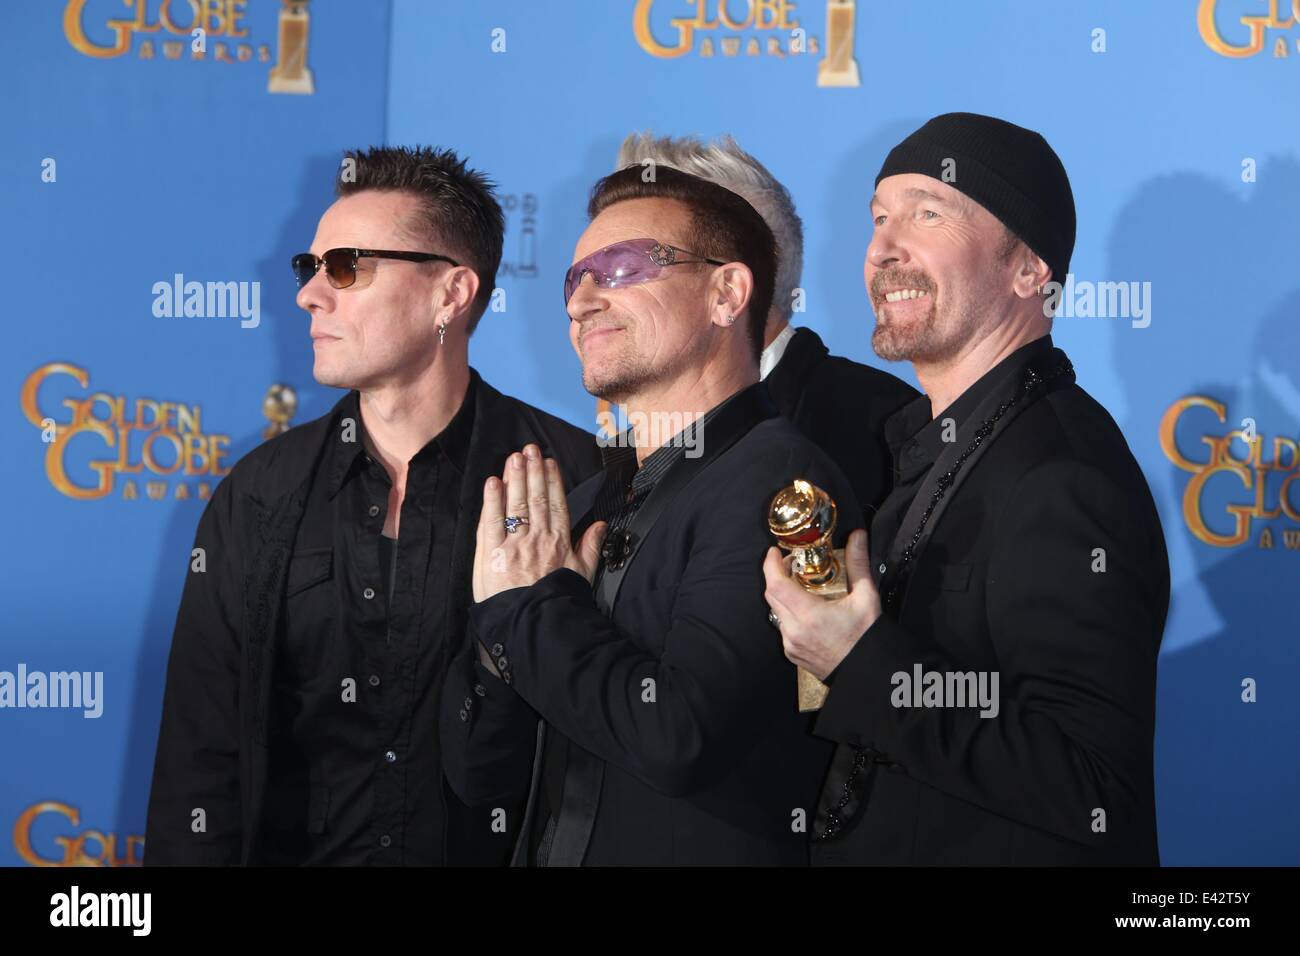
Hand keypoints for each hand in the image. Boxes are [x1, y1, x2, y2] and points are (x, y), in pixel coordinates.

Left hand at [472, 444, 607, 601]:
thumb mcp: (581, 575)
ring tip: (513, 458)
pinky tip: (493, 482)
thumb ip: (590, 547)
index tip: (548, 462)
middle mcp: (538, 538)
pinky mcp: (492, 554)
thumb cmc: (558, 601)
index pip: (555, 504)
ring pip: (515, 505)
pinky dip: (492, 500)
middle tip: (529, 449)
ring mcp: (514, 545)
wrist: (534, 624)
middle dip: (532, 471)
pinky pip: (491, 522)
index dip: (551, 480)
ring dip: (514, 478)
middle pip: (535, 498)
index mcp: (559, 542)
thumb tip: (602, 526)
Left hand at [762, 529, 881, 680]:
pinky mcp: (792, 654)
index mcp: (809, 615)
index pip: (776, 585)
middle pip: (772, 595)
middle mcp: (794, 631)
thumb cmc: (867, 637)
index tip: (775, 552)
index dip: (771, 565)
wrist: (868, 672)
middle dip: (777, 575)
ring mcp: (791, 645)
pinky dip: (788, 613)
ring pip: (776, 611)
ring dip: (783, 595)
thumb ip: (858, 563)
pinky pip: (782, 627)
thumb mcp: (866, 597)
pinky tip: (805, 608)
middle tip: (791, 563)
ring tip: (800, 584)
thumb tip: (857, 536)